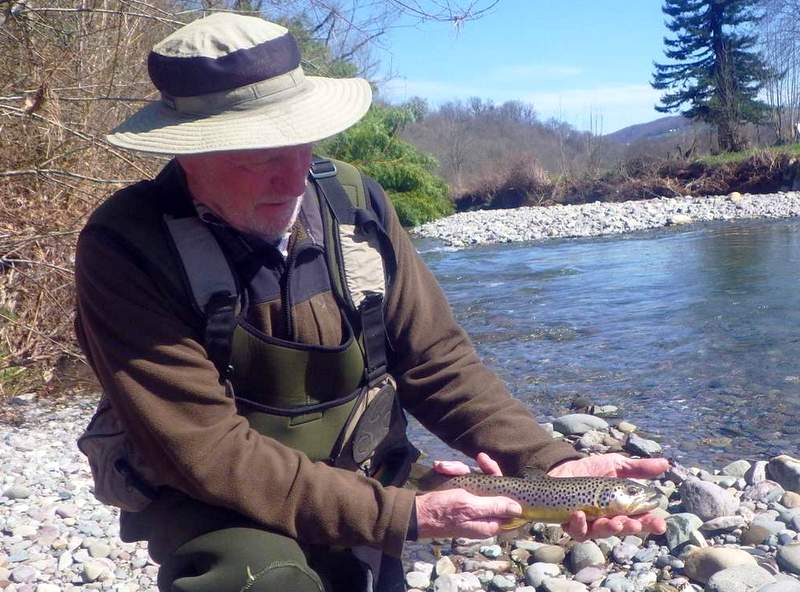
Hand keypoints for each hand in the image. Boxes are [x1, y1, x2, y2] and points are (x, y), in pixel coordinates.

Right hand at [414, 453, 521, 538]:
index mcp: (489, 522)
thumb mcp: (469, 507)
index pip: (505, 500)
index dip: (499, 479)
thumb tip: (518, 508)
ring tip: (443, 467)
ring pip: (473, 480)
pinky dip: (451, 474)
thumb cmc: (442, 512)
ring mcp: (470, 505)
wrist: (415, 513)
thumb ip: (494, 506)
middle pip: (490, 486)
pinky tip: (440, 468)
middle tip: (476, 457)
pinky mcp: (459, 498)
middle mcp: (482, 514)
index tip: (487, 464)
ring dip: (458, 470)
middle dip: (476, 470)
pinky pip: (460, 481)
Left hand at [548, 453, 668, 540]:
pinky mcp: (571, 523)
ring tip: (613, 521)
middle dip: (630, 528)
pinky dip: (579, 525)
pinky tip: (579, 514)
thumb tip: (666, 464)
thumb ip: (639, 468)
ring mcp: (590, 523)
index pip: (640, 518)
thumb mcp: (616, 465)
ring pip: (601, 533)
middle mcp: (609, 518)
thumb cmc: (593, 469)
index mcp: (623, 507)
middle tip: (634, 524)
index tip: (660, 525)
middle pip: (623, 529)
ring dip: (608, 529)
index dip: (651, 523)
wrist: (563, 467)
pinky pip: (577, 531)